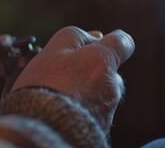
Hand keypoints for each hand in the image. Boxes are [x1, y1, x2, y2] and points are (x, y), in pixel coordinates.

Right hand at [12, 26, 134, 132]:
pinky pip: (92, 112)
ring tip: (57, 95)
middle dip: (90, 69)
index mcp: (101, 61)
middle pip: (106, 70)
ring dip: (84, 91)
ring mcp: (106, 109)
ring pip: (99, 92)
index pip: (122, 43)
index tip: (97, 43)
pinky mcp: (99, 128)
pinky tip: (60, 109)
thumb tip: (96, 36)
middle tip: (62, 74)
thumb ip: (74, 38)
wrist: (42, 128)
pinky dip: (80, 108)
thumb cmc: (43, 87)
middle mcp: (110, 85)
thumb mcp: (52, 52)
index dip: (111, 41)